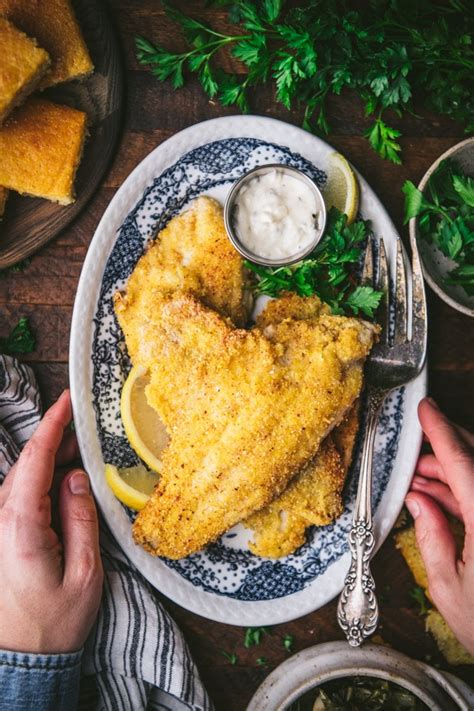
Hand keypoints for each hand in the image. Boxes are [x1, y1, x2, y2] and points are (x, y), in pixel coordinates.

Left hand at [0, 391, 102, 653]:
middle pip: (29, 465)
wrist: (17, 663)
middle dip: (57, 442)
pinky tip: (63, 485)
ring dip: (50, 464)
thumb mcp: (83, 573)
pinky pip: (19, 499)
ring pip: (24, 480)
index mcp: (18, 524)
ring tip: (81, 456)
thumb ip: (81, 519)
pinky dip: (42, 484)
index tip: (68, 400)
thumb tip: (78, 478)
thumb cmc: (51, 624)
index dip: (53, 425)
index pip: (35, 459)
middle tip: (88, 430)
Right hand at [406, 397, 473, 653]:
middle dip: (445, 451)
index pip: (463, 464)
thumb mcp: (447, 586)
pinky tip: (439, 502)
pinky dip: (463, 495)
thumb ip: (431, 534)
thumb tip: (417, 499)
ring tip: (420, 486)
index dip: (441, 432)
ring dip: (452, 475)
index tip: (425, 408)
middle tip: (415, 459)